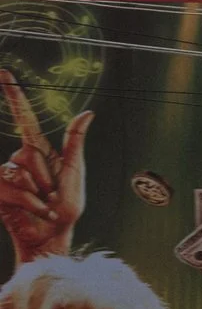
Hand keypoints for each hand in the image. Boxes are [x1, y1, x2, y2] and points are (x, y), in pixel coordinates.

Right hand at [0, 70, 90, 263]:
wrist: (51, 235)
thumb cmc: (66, 207)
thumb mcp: (74, 173)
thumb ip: (74, 142)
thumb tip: (87, 113)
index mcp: (40, 153)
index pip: (25, 119)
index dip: (15, 97)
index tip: (5, 73)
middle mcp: (21, 160)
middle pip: (28, 154)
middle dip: (46, 177)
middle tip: (53, 194)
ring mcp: (8, 175)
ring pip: (19, 172)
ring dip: (38, 193)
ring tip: (45, 204)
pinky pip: (13, 187)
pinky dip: (30, 203)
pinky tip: (37, 211)